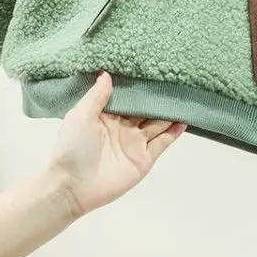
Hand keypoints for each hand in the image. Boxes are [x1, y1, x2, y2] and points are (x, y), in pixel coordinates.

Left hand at [50, 72, 186, 215]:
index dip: (138, 86)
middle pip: (145, 110)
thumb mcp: (81, 115)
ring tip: (183, 98)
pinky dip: (174, 133)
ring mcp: (135, 143)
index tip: (152, 70)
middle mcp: (124, 128)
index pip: (128, 98)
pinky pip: (162, 143)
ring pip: (157, 124)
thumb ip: (97, 95)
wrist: (72, 186)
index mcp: (108, 115)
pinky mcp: (144, 159)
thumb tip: (107, 73)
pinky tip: (184, 121)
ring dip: (169, 113)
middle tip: (174, 80)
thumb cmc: (72, 147)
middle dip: (157, 98)